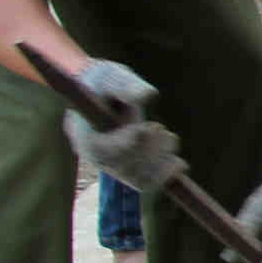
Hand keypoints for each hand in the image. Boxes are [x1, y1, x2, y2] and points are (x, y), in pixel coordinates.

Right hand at [64, 59, 182, 188]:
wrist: (102, 96)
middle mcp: (94, 157)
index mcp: (83, 134)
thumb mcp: (112, 78)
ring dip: (160, 161)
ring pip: (138, 180)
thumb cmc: (105, 84)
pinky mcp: (126, 174)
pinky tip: (179, 163)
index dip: (130, 143)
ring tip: (169, 138)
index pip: (103, 151)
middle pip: (123, 168)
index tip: (149, 126)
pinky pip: (146, 184)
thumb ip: (125, 85)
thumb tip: (148, 94)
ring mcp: (111, 168)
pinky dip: (164, 174)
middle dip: (149, 150)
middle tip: (160, 129)